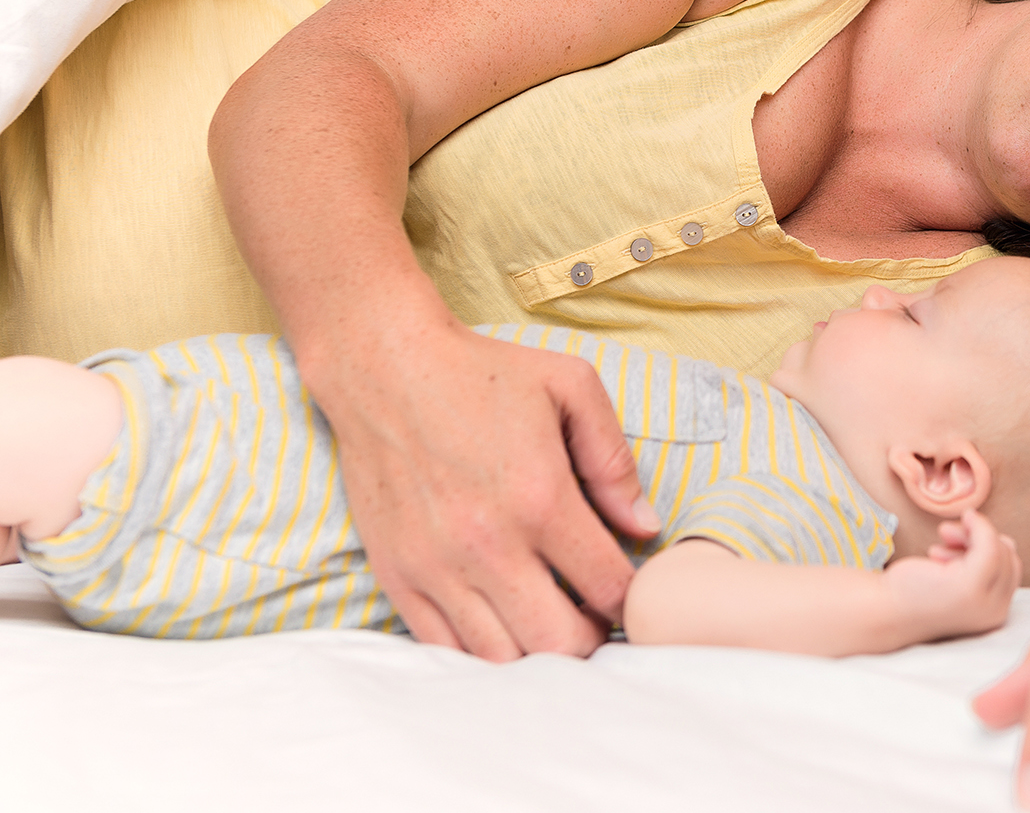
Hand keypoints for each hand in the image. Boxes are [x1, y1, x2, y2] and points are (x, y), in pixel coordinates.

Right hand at [308, 319, 659, 660]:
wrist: (384, 369)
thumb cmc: (483, 373)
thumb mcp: (571, 387)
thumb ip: (614, 461)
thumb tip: (645, 525)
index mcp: (542, 498)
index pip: (609, 588)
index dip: (631, 601)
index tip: (628, 590)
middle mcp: (490, 545)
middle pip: (561, 644)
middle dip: (591, 638)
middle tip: (592, 612)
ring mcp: (438, 569)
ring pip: (504, 660)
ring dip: (537, 652)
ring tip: (547, 616)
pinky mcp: (398, 577)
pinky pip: (445, 649)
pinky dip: (480, 650)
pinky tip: (499, 620)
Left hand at [883, 508, 1021, 641]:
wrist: (886, 609)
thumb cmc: (918, 591)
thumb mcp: (958, 578)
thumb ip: (984, 565)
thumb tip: (1008, 542)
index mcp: (995, 614)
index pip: (1011, 569)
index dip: (989, 548)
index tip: (957, 547)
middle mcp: (996, 613)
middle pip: (1008, 556)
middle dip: (981, 538)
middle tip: (948, 536)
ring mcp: (984, 602)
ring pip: (999, 549)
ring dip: (971, 534)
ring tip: (940, 543)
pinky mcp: (969, 588)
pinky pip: (989, 545)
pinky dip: (975, 525)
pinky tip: (943, 531)